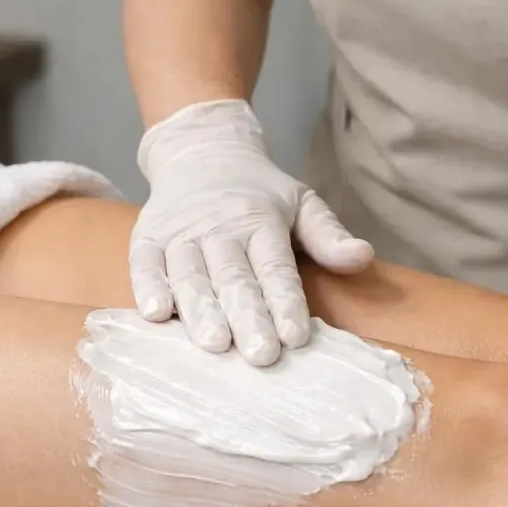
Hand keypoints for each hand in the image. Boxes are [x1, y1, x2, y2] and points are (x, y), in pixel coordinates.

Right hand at [130, 99, 373, 365]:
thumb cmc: (257, 192)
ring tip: (214, 343)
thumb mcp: (301, 202)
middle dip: (247, 317)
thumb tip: (363, 258)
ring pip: (190, 276)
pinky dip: (148, 288)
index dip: (285, 302)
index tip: (296, 337)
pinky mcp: (147, 238)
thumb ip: (328, 236)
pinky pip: (144, 265)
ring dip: (200, 311)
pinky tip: (156, 314)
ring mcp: (180, 233)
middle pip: (233, 278)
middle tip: (260, 355)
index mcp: (260, 221)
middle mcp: (219, 228)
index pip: (275, 268)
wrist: (200, 151)